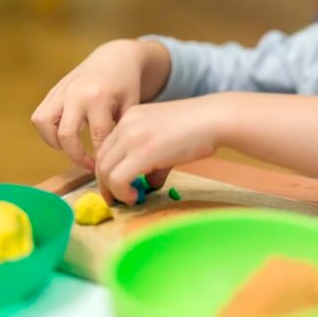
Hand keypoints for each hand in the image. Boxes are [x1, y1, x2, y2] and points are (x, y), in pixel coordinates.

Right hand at [31, 39, 167, 170]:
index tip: (106, 169)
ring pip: (44, 125)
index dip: (101, 158)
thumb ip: (122, 130)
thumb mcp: (132, 106)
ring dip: (55, 143)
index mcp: (100, 97)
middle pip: (66, 135)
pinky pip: (39, 116)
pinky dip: (47, 132)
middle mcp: (76, 94)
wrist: (115, 57)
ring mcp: (61, 91)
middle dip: (76, 157)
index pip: (97, 137)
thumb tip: (116, 161)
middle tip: (90, 166)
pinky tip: (64, 138)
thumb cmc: (127, 85)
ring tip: (72, 151)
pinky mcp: (53, 92)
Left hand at [95, 95, 223, 203]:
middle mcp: (125, 124)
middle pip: (101, 160)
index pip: (107, 148)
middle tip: (117, 199)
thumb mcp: (170, 142)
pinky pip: (117, 179)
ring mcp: (131, 137)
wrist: (215, 119)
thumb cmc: (200, 129)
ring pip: (105, 171)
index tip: (117, 187)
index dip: (109, 171)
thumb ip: (156, 162)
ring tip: (130, 198)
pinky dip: (122, 192)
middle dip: (106, 184)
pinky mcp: (141, 152)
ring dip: (114, 190)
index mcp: (131, 117)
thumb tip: (152, 184)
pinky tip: (136, 197)